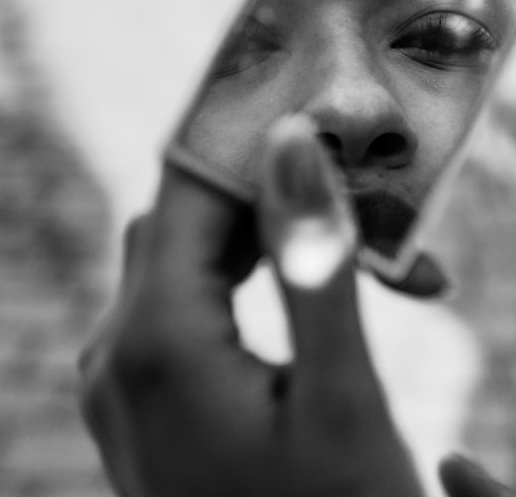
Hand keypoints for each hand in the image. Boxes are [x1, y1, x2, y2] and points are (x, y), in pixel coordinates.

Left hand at [79, 116, 431, 496]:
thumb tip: (291, 142)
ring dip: (289, 248)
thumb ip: (313, 262)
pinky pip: (196, 308)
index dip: (256, 139)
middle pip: (196, 222)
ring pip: (200, 262)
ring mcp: (125, 381)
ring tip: (397, 278)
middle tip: (395, 223)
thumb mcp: (339, 394)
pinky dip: (266, 288)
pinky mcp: (148, 401)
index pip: (191, 188)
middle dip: (294, 204)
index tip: (333, 114)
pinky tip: (335, 307)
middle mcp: (118, 353)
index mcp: (154, 342)